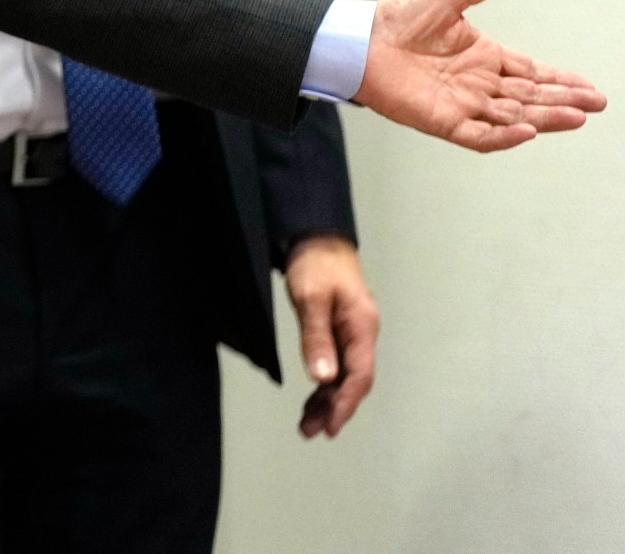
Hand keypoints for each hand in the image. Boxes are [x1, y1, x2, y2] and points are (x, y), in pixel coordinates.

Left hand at [285, 235, 377, 437]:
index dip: (345, 404)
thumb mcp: (311, 299)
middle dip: (335, 408)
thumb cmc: (316, 265)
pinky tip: (314, 397)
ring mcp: (352, 333)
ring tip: (308, 424)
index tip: (331, 426)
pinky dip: (325, 383)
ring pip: (344, 375)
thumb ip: (317, 337)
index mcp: (362, 328)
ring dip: (327, 400)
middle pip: (354, 381)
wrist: (317, 239)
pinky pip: (336, 363)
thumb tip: (323, 378)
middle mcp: (362, 334)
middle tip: (313, 432)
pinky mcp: (339, 330)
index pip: (359, 376)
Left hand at [355, 0, 604, 150]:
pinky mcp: (441, 119)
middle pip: (530, 96)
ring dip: (545, 117)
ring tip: (577, 117)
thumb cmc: (395, 17)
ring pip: (513, 116)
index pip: (532, 72)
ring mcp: (461, 103)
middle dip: (564, 101)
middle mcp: (477, 82)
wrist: (357, 40)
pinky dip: (502, 136)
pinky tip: (528, 131)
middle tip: (596, 105)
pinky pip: (477, 134)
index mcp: (482, 55)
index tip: (590, 88)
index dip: (561, 80)